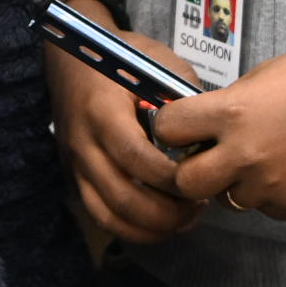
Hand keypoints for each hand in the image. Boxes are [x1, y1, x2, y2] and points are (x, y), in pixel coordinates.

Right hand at [47, 24, 202, 245]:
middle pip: (122, 197)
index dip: (170, 178)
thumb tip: (213, 137)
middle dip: (165, 213)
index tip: (201, 179)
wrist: (72, 58)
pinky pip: (100, 215)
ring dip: (149, 228)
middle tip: (198, 206)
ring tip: (182, 219)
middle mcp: (84, 143)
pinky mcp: (75, 176)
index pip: (135, 157)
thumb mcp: (159, 65)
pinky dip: (131, 228)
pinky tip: (159, 223)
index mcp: (103, 111)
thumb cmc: (123, 58)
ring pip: (108, 215)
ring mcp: (75, 164)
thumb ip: (184, 101)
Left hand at [162, 44, 285, 219]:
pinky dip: (271, 194)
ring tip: (263, 158)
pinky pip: (268, 208)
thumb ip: (230, 105)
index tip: (178, 127)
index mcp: (233, 113)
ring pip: (230, 199)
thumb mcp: (266, 76)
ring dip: (236, 183)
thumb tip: (205, 124)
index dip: (170, 127)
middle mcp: (246, 154)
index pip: (168, 129)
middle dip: (192, 170)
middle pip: (187, 182)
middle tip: (208, 157)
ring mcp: (272, 185)